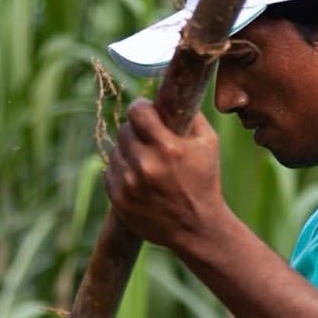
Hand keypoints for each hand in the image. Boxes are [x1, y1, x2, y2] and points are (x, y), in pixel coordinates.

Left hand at [104, 99, 225, 250]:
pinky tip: (137, 178)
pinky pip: (109, 171)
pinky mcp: (118, 199)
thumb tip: (172, 89)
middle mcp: (145, 165)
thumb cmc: (205, 181)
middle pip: (125, 129)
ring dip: (128, 152)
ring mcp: (128, 184)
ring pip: (116, 150)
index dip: (142, 108)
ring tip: (145, 162)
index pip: (137, 110)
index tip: (146, 112)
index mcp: (168, 147)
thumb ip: (191, 112)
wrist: (197, 228)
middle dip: (137, 131)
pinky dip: (120, 171)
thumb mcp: (209, 143)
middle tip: (149, 140)